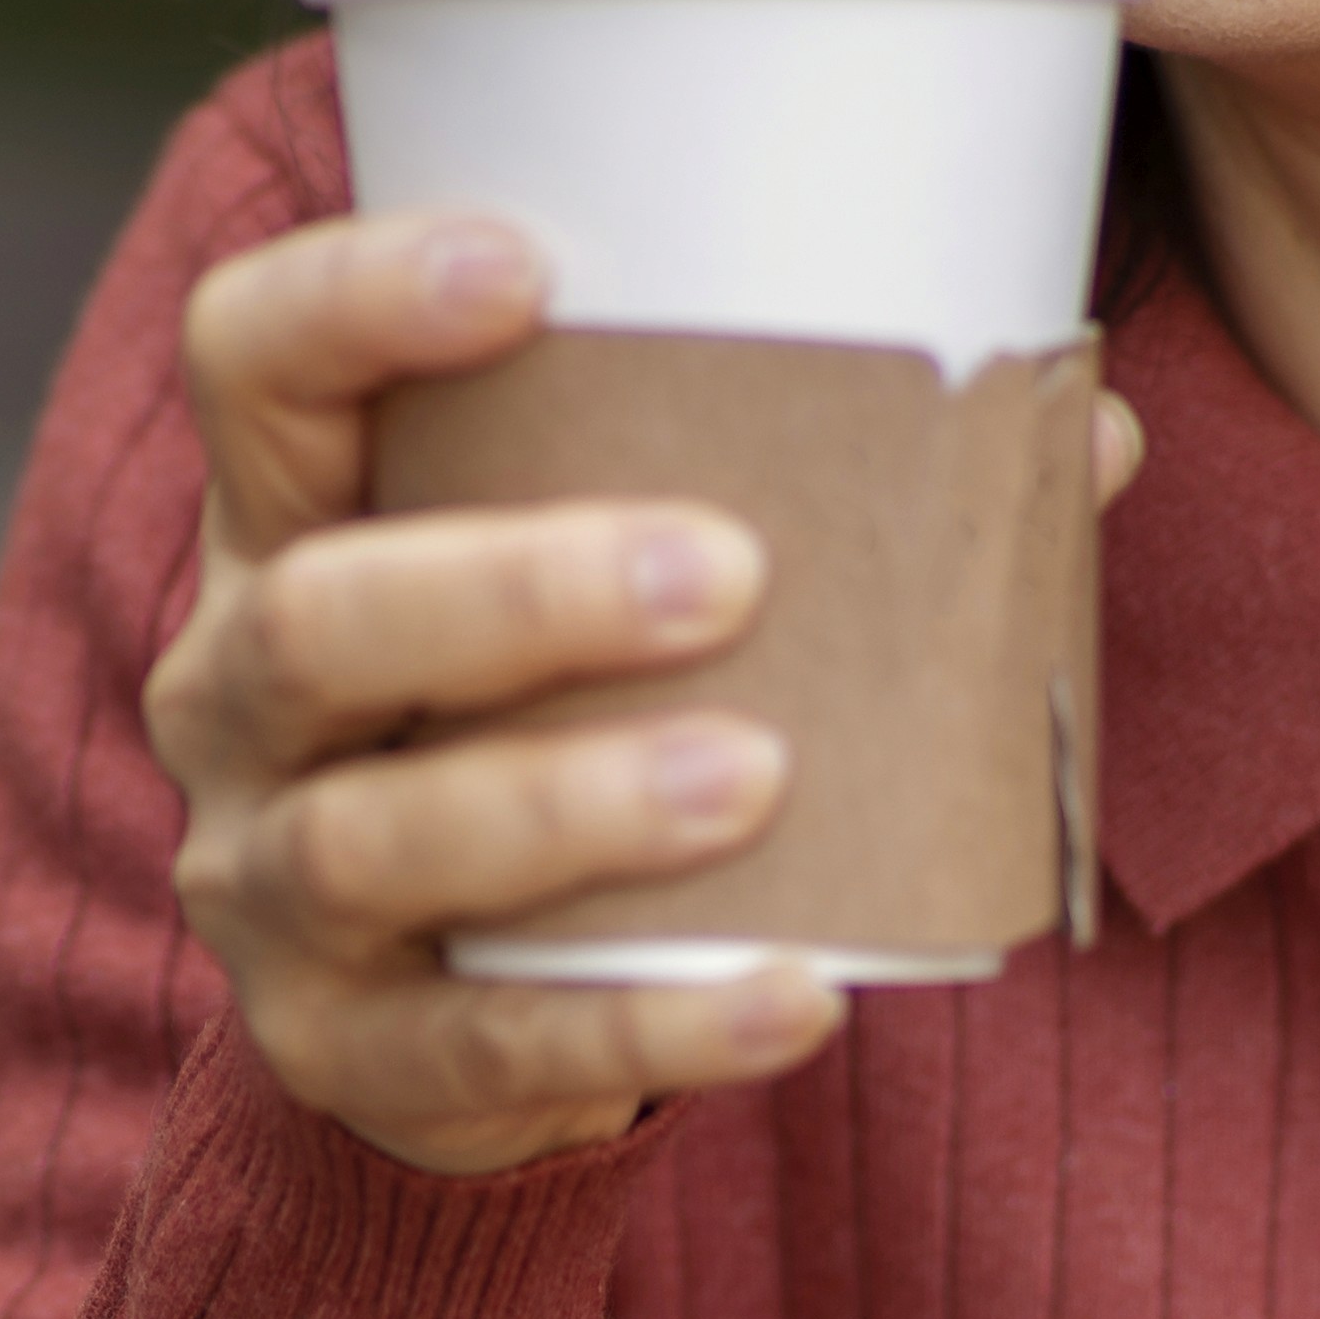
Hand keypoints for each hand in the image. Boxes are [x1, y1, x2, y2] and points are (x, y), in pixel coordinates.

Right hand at [153, 205, 841, 1175]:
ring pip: (375, 837)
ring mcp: (269, 883)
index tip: (529, 265)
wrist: (447, 1002)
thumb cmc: (559, 710)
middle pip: (320, 614)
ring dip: (571, 801)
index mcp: (295, 517)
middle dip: (515, 589)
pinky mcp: (340, 1053)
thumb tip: (1081, 424)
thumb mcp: (616, 575)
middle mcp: (238, 690)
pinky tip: (801, 996)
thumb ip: (800, 485)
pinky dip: (654, 1026)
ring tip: (757, 775)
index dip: (354, 297)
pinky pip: (483, 1047)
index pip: (252, 362)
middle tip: (731, 571)